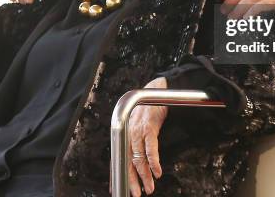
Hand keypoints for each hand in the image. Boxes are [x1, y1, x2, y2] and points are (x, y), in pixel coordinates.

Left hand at [126, 77, 167, 195]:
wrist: (157, 89)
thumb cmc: (149, 107)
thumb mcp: (139, 123)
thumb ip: (137, 139)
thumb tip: (137, 156)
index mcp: (126, 134)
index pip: (118, 158)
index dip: (118, 174)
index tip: (117, 188)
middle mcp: (129, 133)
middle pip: (127, 162)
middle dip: (131, 181)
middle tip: (136, 194)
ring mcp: (138, 131)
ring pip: (139, 158)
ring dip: (145, 176)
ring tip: (149, 188)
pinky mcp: (149, 127)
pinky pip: (150, 148)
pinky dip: (154, 161)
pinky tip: (157, 171)